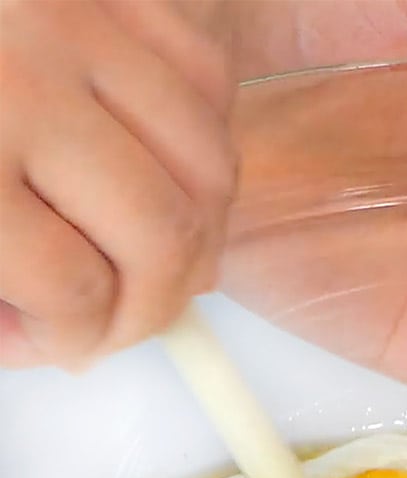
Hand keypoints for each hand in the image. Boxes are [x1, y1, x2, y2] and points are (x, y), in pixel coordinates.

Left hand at [0, 0, 236, 368]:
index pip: (72, 290)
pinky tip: (163, 169)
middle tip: (117, 321)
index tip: (48, 343)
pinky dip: (202, 138)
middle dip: (152, 307)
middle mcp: (26, 82)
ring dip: (197, 232)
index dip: (70, 341)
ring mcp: (79, 19)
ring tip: (151, 253)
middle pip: (163, 238)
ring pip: (209, 164)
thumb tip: (30, 334)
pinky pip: (206, 77)